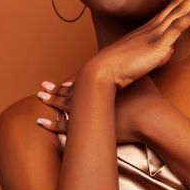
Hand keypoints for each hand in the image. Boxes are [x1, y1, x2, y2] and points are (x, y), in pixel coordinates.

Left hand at [36, 75, 165, 143]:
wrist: (149, 115)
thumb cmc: (147, 98)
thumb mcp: (142, 79)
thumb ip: (138, 73)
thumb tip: (143, 63)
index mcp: (103, 83)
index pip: (81, 80)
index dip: (70, 80)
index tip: (61, 80)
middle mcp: (92, 94)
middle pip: (69, 91)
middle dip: (56, 89)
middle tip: (43, 86)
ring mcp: (88, 110)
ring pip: (63, 106)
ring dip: (51, 102)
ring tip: (40, 98)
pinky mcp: (87, 125)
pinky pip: (64, 126)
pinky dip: (52, 124)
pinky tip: (41, 123)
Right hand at [85, 0, 189, 88]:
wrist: (107, 68)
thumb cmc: (121, 63)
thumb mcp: (143, 55)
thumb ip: (158, 50)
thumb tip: (169, 49)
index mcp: (150, 27)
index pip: (170, 8)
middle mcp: (154, 26)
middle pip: (176, 4)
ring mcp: (157, 32)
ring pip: (179, 10)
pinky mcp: (158, 43)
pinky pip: (178, 25)